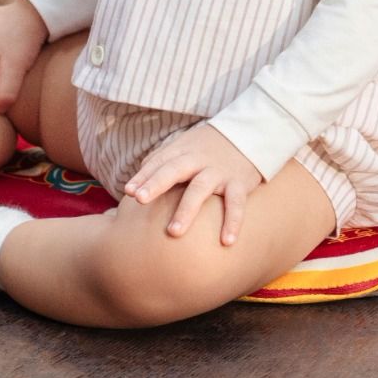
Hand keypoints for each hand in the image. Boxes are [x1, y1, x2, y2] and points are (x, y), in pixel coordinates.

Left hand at [123, 123, 264, 245]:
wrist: (249, 136)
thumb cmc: (206, 150)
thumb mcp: (182, 149)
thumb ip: (157, 165)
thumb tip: (130, 189)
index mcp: (181, 152)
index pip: (158, 162)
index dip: (143, 176)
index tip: (128, 192)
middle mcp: (198, 160)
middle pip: (174, 169)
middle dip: (157, 183)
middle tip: (140, 200)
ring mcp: (218, 172)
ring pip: (201, 188)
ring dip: (187, 209)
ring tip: (173, 233)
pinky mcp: (239, 183)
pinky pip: (236, 204)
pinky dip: (233, 222)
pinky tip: (226, 242)